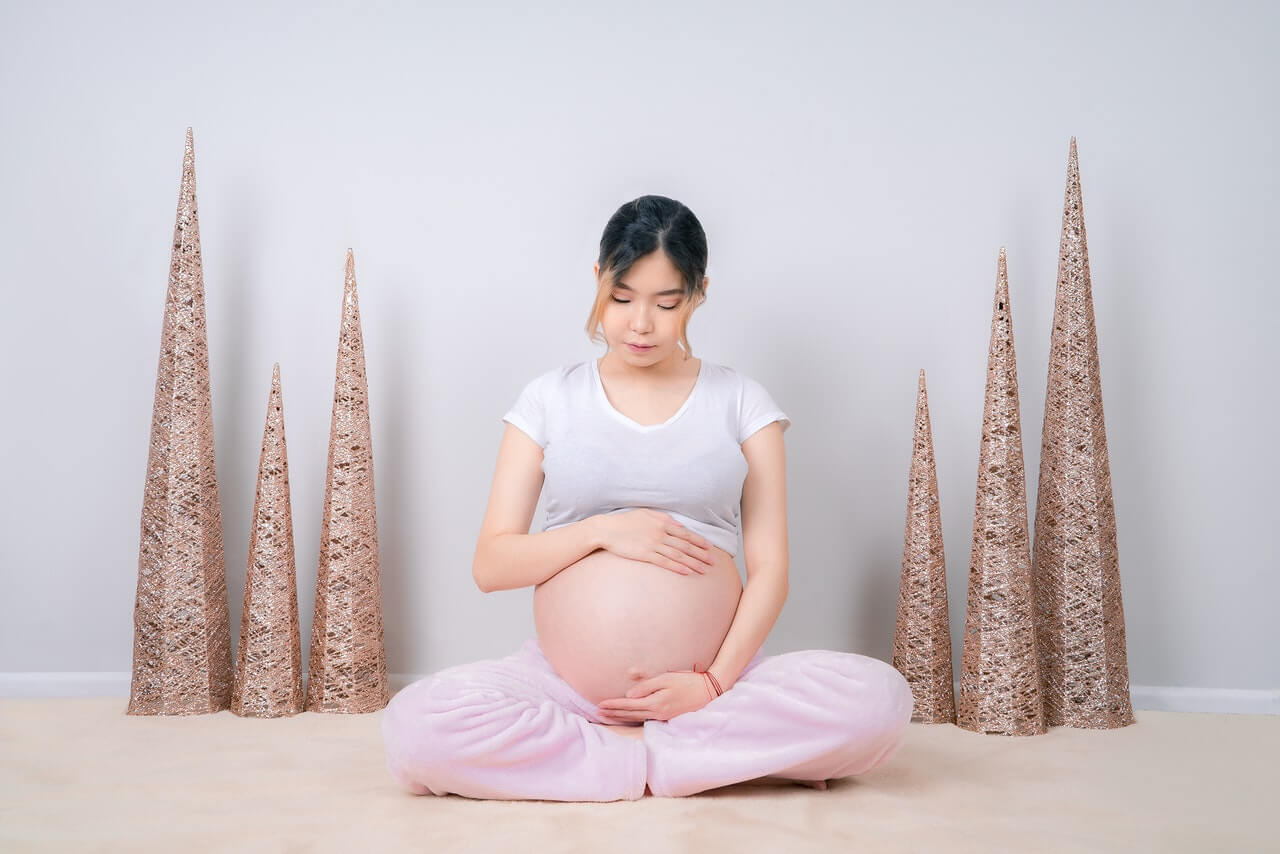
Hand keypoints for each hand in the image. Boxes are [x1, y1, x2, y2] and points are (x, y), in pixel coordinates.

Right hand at [594, 509, 715, 575]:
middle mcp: (660, 533)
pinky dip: (677, 567)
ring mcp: (653, 544)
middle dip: (701, 554)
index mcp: (662, 522)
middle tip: (713, 562)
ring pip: (678, 555)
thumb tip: (678, 525)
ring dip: (693, 563)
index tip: (710, 548)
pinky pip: (665, 562)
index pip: (685, 533)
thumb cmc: (626, 521)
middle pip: (685, 545)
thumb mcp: (646, 514)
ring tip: (704, 570)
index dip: (699, 541)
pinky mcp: (645, 554)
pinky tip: (687, 572)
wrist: (606, 529)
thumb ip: (664, 518)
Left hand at [595, 669, 718, 722]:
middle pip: (630, 715)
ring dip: (621, 718)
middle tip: (597, 713)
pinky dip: (633, 719)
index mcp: (655, 703)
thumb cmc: (688, 681)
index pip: (628, 706)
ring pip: (637, 719)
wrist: (709, 691)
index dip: (613, 705)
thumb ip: (646, 686)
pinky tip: (629, 718)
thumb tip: (629, 695)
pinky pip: (645, 719)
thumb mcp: (666, 678)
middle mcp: (658, 713)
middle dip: (613, 714)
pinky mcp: (668, 717)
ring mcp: (663, 717)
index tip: (599, 705)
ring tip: (608, 717)